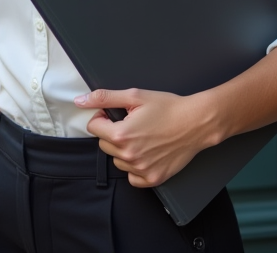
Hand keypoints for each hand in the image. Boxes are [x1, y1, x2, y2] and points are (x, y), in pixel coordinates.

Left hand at [78, 88, 219, 187]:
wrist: (196, 122)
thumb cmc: (168, 107)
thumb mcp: (135, 96)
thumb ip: (105, 98)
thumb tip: (80, 101)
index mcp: (121, 134)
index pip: (94, 127)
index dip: (103, 117)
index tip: (116, 114)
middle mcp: (129, 155)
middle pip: (104, 145)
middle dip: (113, 133)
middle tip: (133, 124)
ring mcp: (141, 169)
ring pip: (118, 161)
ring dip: (124, 150)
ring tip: (142, 138)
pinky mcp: (153, 179)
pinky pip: (132, 177)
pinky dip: (135, 168)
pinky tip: (147, 153)